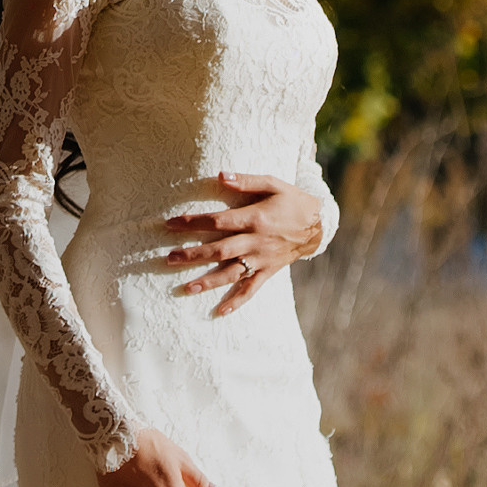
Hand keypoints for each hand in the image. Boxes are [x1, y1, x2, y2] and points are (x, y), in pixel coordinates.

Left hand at [157, 172, 323, 314]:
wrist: (318, 225)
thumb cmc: (291, 201)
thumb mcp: (273, 183)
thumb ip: (246, 180)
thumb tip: (220, 175)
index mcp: (254, 218)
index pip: (218, 222)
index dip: (193, 223)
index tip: (171, 224)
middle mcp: (256, 242)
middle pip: (219, 250)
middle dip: (193, 255)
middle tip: (169, 259)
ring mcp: (261, 260)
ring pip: (231, 273)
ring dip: (208, 282)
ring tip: (186, 288)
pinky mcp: (268, 271)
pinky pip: (251, 289)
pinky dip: (237, 301)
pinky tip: (221, 311)